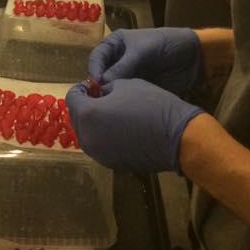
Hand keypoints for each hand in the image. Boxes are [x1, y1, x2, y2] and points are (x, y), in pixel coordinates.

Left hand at [66, 78, 203, 173]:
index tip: (92, 86)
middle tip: (100, 98)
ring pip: (87, 135)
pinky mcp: (112, 164)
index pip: (72, 98)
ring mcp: (99, 154)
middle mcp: (88, 138)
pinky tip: (119, 129)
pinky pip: (100, 147)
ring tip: (110, 113)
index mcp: (88, 115)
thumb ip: (105, 89)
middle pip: (77, 118)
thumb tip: (98, 94)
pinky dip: (104, 137)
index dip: (81, 89)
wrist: (178, 138)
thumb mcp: (125, 85)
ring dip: (93, 123)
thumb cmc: (151, 105)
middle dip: (85, 107)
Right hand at [88, 28, 203, 99]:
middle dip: (99, 86)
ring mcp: (128, 75)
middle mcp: (118, 60)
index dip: (94, 70)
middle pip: (101, 74)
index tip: (95, 84)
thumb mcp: (143, 51)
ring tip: (111, 106)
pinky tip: (123, 109)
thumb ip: (123, 66)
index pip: (97, 57)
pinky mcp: (138, 88)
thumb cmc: (166, 44)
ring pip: (112, 87)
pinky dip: (123, 102)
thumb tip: (102, 82)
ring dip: (110, 96)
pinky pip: (126, 95)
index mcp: (115, 44)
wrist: (194, 56)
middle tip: (100, 99)